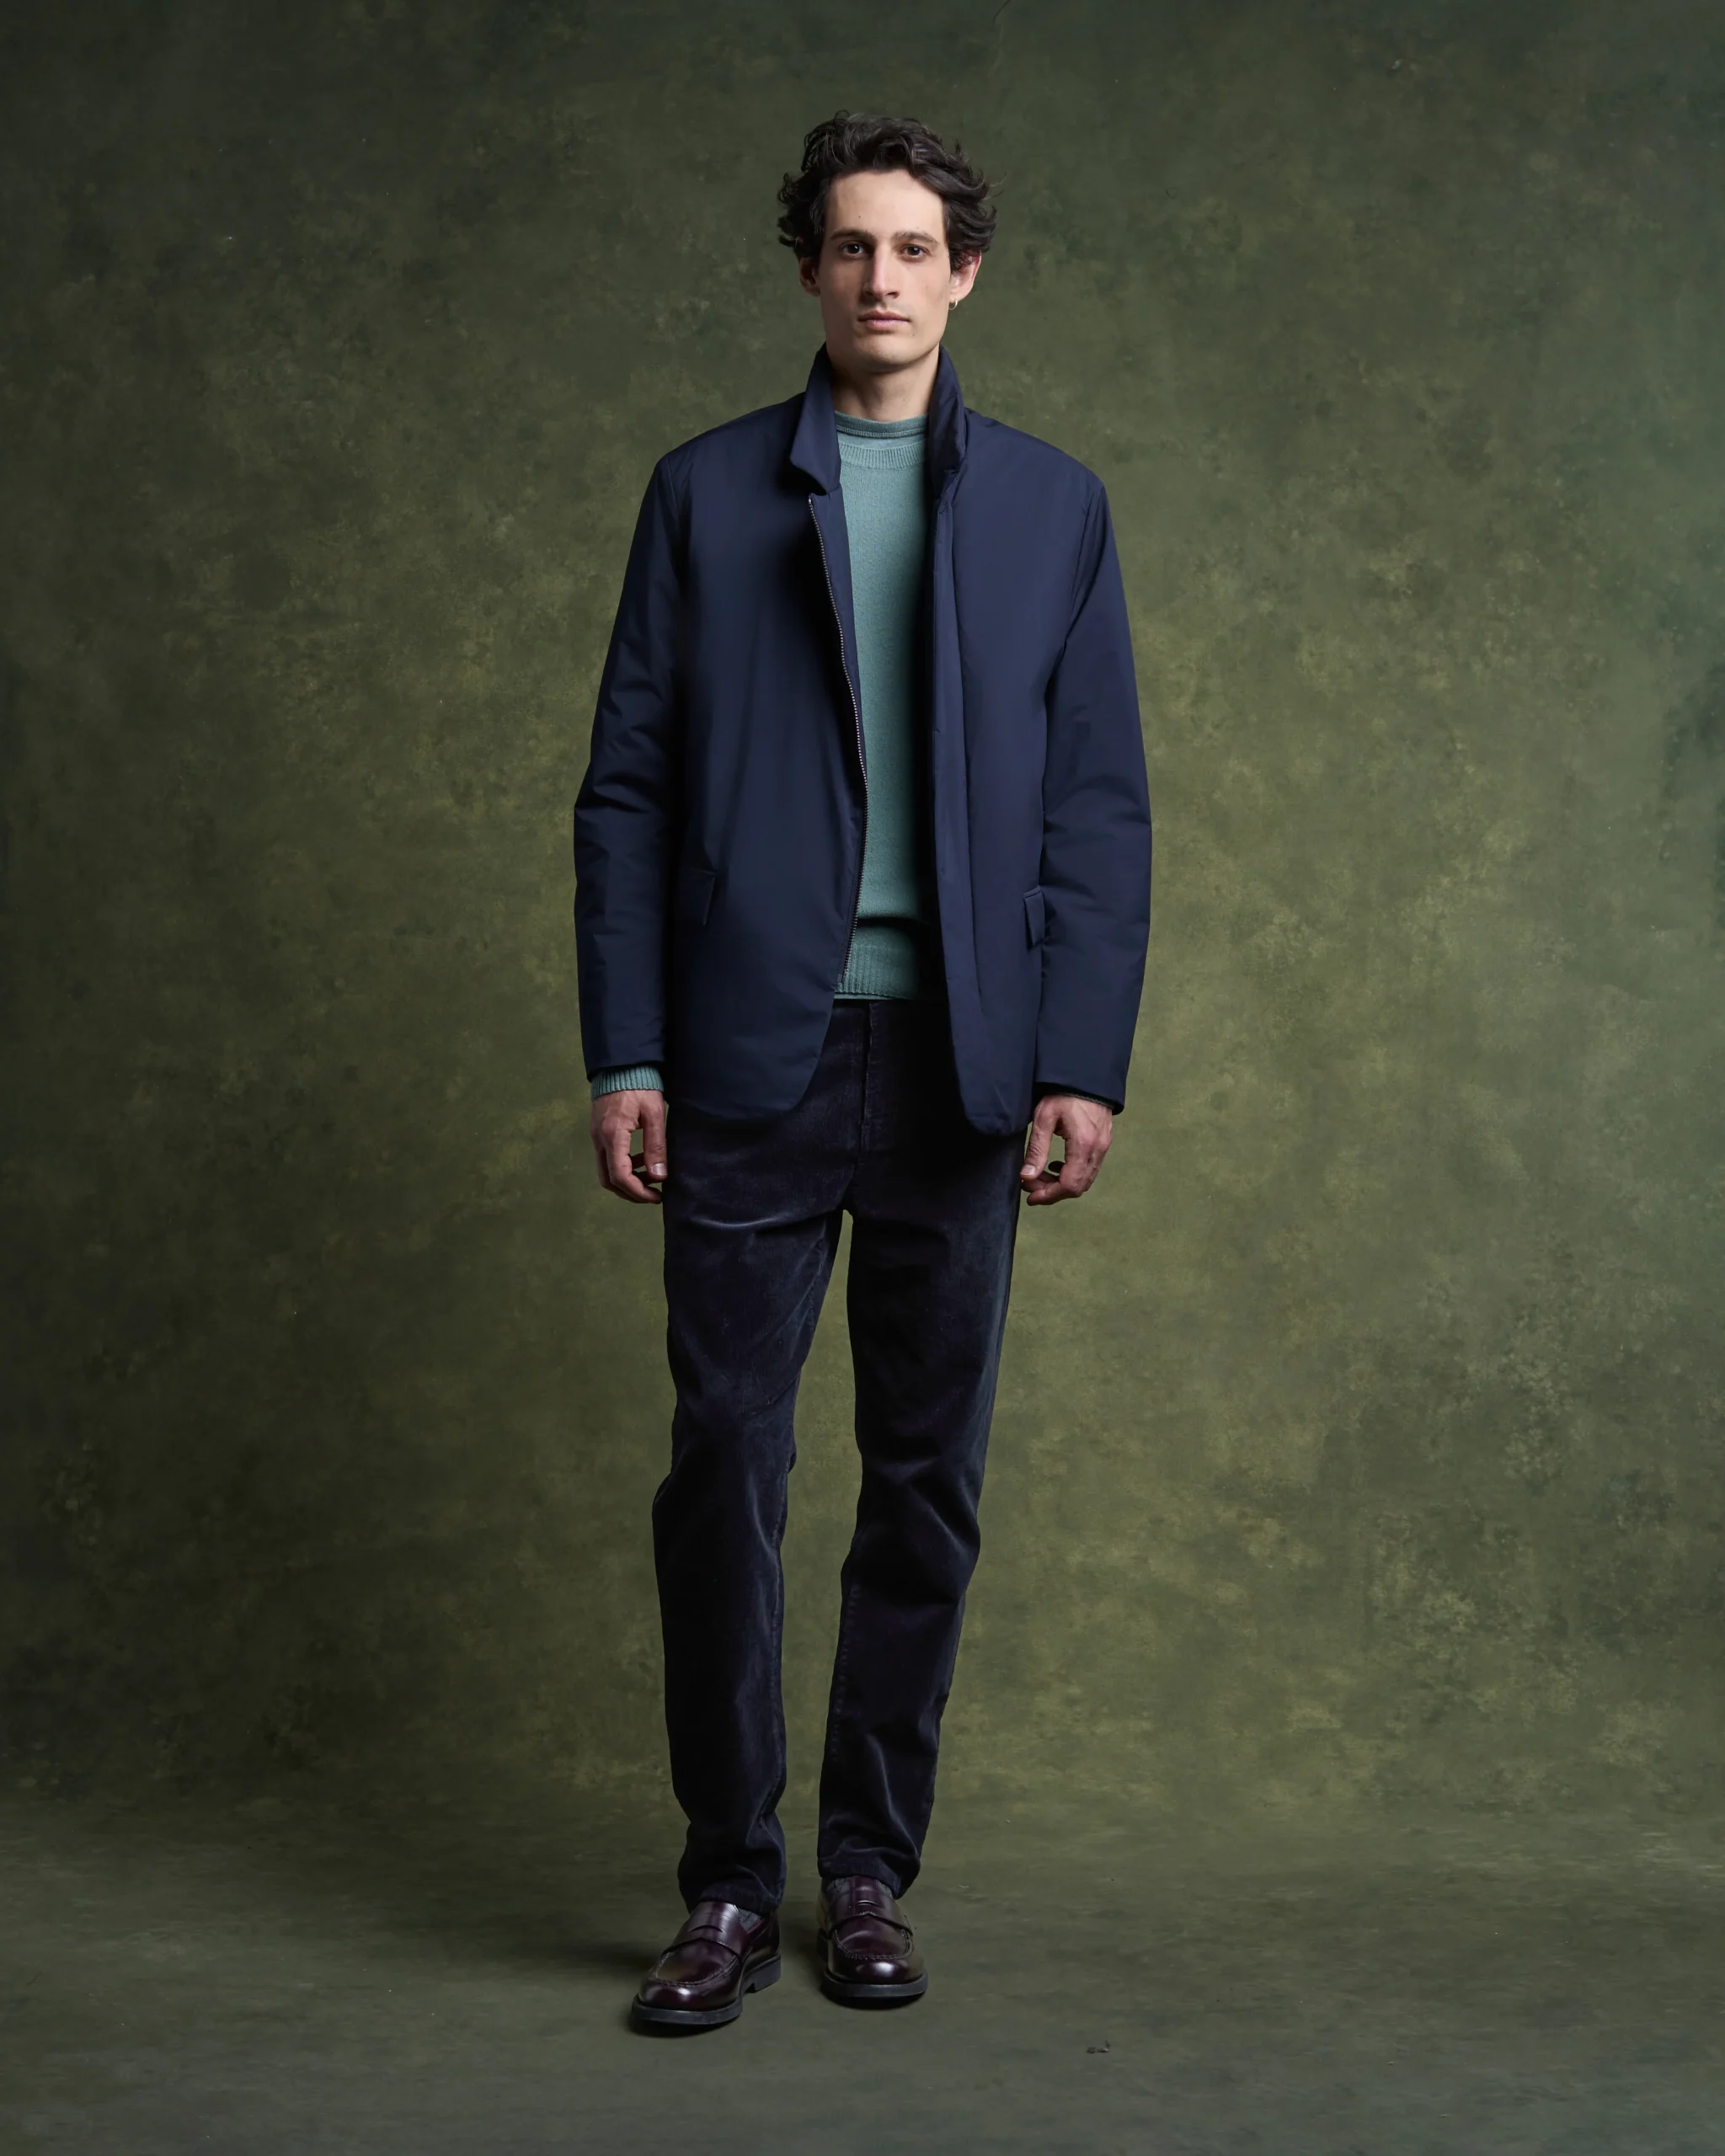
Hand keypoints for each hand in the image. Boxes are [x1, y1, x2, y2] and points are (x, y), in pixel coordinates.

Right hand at [590, 1088, 667, 1204]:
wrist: (621, 1064)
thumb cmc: (639, 1085)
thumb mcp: (654, 1114)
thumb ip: (656, 1146)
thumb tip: (659, 1176)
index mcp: (612, 1136)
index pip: (620, 1176)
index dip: (638, 1192)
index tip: (657, 1196)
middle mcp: (599, 1140)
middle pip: (609, 1180)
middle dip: (631, 1192)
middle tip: (653, 1194)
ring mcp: (596, 1136)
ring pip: (605, 1171)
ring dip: (627, 1181)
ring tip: (651, 1178)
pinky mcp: (598, 1132)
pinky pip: (606, 1158)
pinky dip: (623, 1167)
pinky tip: (641, 1160)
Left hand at [1020, 1094, 1112, 1205]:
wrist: (1086, 1075)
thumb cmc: (1063, 1093)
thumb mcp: (1044, 1118)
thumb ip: (1036, 1149)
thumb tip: (1027, 1176)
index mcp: (1083, 1144)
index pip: (1069, 1185)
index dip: (1049, 1195)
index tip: (1030, 1196)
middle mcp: (1098, 1149)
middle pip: (1078, 1187)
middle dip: (1052, 1191)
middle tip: (1030, 1185)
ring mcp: (1103, 1147)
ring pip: (1085, 1180)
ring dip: (1061, 1184)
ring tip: (1039, 1175)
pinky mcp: (1103, 1143)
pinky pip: (1089, 1169)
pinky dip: (1072, 1174)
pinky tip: (1056, 1165)